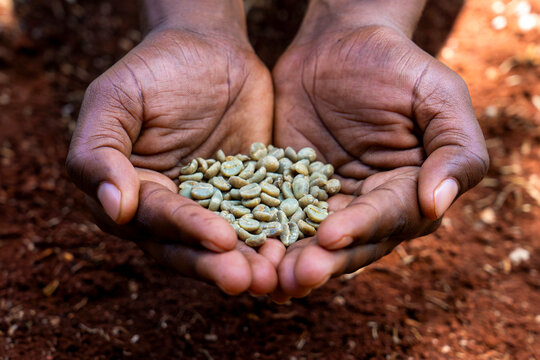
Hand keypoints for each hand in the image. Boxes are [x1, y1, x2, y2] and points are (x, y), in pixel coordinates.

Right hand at [66, 10, 284, 294]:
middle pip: (191, 247)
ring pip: (229, 244)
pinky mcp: (252, 197)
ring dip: (250, 262)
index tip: (218, 238)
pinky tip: (299, 249)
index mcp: (133, 193)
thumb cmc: (156, 68)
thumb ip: (98, 153)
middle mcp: (172, 209)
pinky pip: (265, 221)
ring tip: (275, 277)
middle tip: (248, 280)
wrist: (212, 50)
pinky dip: (278, 238)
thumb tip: (114, 210)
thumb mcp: (115, 100)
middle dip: (218, 265)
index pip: (156, 221)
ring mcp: (215, 206)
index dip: (186, 230)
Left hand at [271, 19, 487, 299]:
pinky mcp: (289, 189)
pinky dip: (263, 233)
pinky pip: (275, 214)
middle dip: (323, 261)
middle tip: (295, 277)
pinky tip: (246, 249)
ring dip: (291, 260)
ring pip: (310, 238)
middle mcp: (368, 204)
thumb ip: (455, 150)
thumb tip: (437, 206)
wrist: (338, 43)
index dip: (362, 228)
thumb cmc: (395, 66)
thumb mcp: (437, 96)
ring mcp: (325, 199)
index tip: (331, 236)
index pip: (388, 217)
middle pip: (349, 242)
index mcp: (409, 190)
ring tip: (267, 277)